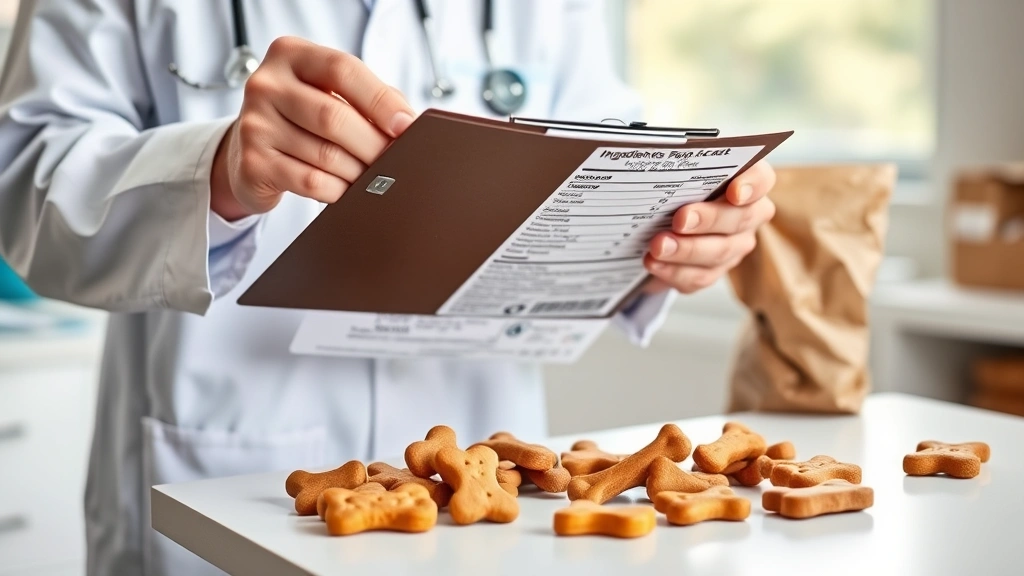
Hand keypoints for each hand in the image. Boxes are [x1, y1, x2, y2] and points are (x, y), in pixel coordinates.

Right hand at [210, 36, 415, 219]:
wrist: (248, 151)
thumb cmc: (303, 118)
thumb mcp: (331, 93)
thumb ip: (369, 97)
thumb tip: (407, 122)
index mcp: (290, 55)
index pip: (343, 69)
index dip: (380, 99)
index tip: (406, 125)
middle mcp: (266, 84)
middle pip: (334, 116)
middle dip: (373, 144)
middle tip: (394, 161)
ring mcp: (254, 124)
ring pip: (325, 155)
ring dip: (358, 172)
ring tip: (371, 177)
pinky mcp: (252, 164)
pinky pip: (310, 182)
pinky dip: (337, 190)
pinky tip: (346, 191)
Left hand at [642, 160, 776, 293]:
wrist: (656, 219)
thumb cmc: (674, 184)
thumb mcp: (676, 168)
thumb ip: (678, 161)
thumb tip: (658, 155)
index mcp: (745, 180)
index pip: (762, 178)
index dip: (752, 185)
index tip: (734, 191)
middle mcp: (748, 215)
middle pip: (741, 219)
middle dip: (709, 220)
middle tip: (680, 219)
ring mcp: (734, 245)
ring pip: (720, 252)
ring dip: (686, 250)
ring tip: (658, 246)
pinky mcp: (713, 270)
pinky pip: (699, 276)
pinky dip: (674, 271)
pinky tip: (653, 263)